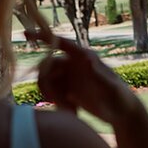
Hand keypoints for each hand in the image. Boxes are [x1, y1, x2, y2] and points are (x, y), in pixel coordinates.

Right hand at [29, 30, 143, 126]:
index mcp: (84, 57)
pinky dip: (57, 103)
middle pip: (47, 66)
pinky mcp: (68, 89)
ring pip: (47, 80)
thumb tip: (87, 59)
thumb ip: (99, 75)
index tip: (25, 34)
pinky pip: (52, 92)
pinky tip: (74, 111)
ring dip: (52, 95)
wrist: (122, 113)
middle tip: (56, 101)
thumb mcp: (112, 88)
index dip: (42, 37)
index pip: (60, 42)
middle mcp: (74, 64)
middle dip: (47, 83)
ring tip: (69, 109)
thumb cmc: (121, 99)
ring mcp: (70, 77)